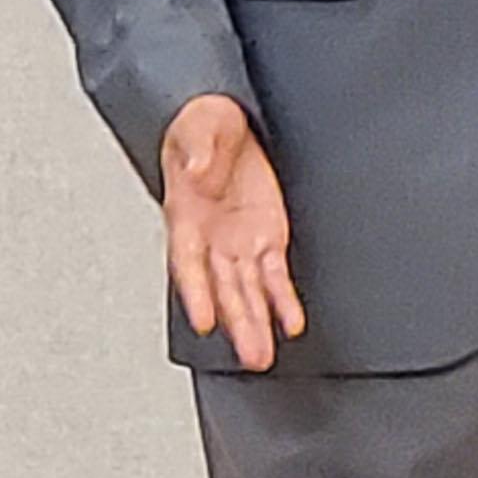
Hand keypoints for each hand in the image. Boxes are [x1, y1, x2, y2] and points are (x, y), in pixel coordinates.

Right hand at [161, 94, 307, 369]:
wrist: (227, 123)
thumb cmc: (204, 124)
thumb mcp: (201, 123)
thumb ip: (200, 146)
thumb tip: (200, 171)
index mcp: (186, 214)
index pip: (188, 261)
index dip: (195, 293)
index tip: (203, 320)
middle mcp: (210, 238)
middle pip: (222, 288)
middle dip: (236, 322)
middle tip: (249, 354)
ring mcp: (238, 242)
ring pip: (246, 292)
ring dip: (256, 323)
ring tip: (263, 355)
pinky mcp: (266, 238)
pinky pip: (274, 276)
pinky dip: (283, 301)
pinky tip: (291, 322)